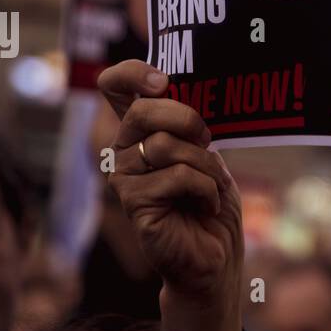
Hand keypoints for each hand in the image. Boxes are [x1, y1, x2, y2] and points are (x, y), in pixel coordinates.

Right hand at [97, 60, 243, 330]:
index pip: (115, 86)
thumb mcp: (206, 154)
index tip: (162, 79)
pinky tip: (204, 207)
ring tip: (209, 188)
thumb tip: (184, 91)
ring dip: (203, 166)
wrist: (215, 257)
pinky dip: (204, 190)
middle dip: (187, 120)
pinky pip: (175, 176)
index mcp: (139, 132)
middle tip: (208, 144)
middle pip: (143, 109)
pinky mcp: (134, 204)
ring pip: (165, 145)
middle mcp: (124, 151)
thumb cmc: (211, 204)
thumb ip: (189, 126)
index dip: (131, 72)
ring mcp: (124, 178)